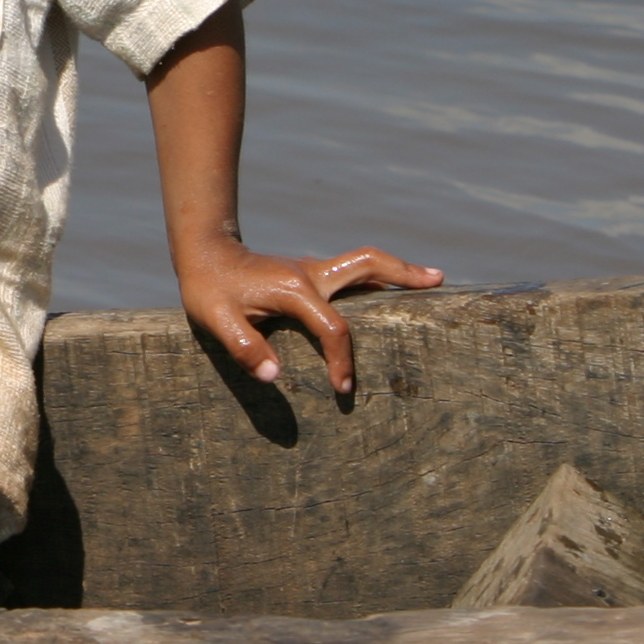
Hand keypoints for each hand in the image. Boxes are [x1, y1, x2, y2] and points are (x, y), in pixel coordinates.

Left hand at [173, 241, 442, 396]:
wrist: (203, 255)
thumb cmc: (209, 289)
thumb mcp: (214, 320)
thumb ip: (243, 347)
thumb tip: (275, 376)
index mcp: (293, 290)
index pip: (333, 327)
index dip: (341, 360)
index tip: (343, 388)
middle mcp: (311, 274)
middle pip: (367, 266)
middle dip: (403, 275)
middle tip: (439, 282)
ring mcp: (313, 270)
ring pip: (365, 263)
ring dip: (397, 270)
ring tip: (433, 279)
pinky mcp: (310, 273)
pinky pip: (352, 271)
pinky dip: (377, 276)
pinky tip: (390, 288)